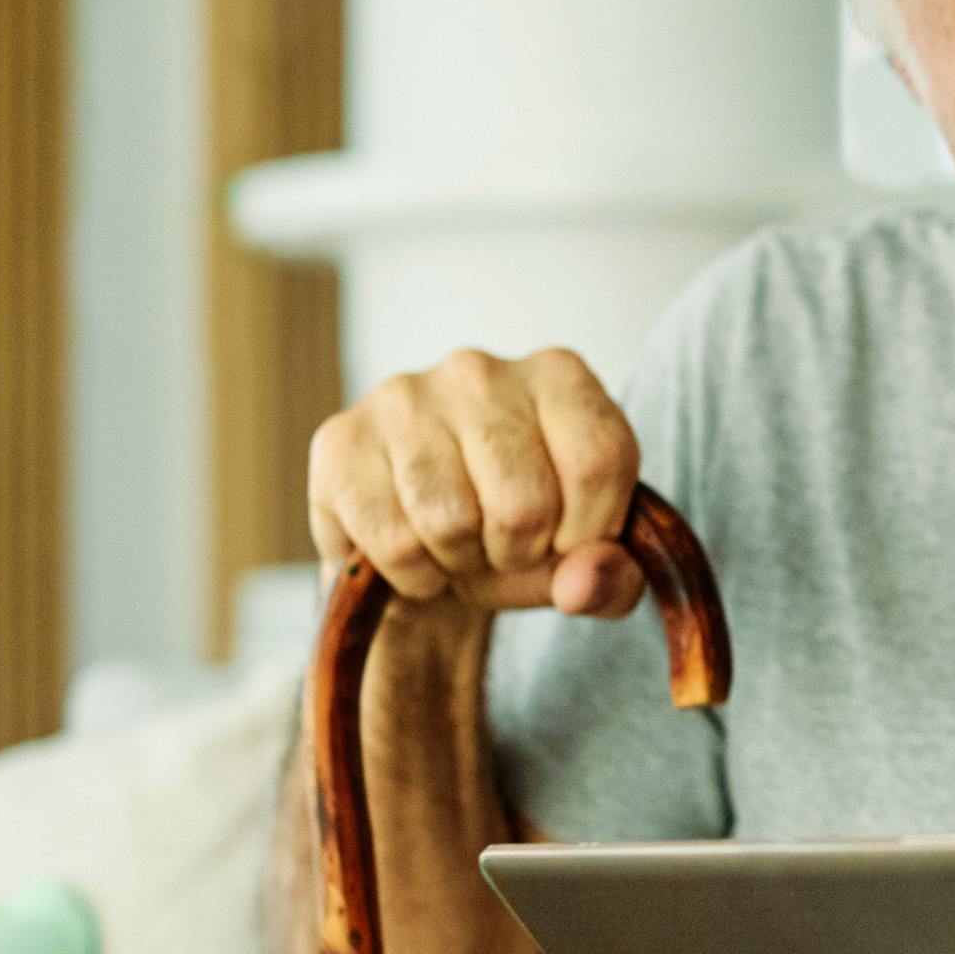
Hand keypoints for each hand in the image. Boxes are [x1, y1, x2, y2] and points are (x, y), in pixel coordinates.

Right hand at [307, 346, 648, 613]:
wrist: (426, 555)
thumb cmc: (519, 539)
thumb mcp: (588, 563)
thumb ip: (614, 578)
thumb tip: (584, 583)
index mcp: (558, 376)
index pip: (600, 461)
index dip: (589, 530)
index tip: (569, 540)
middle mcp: (478, 370)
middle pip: (525, 502)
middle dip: (518, 553)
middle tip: (502, 547)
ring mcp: (403, 397)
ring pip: (451, 523)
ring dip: (461, 564)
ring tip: (458, 545)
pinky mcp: (340, 440)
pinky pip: (392, 540)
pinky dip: (412, 574)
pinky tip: (413, 554)